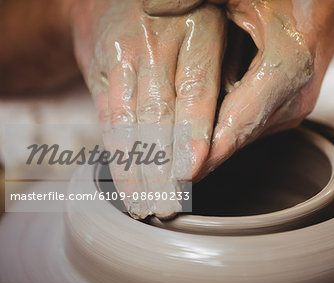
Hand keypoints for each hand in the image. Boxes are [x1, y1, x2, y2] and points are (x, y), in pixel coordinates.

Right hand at [70, 0, 225, 217]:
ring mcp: (124, 52)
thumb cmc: (184, 21)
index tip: (192, 172)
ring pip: (129, 120)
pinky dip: (116, 153)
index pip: (196, 90)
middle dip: (163, 164)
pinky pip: (108, 116)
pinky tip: (125, 182)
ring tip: (146, 204)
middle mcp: (158, 39)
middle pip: (160, 112)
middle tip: (170, 205)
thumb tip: (228, 139)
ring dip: (136, 168)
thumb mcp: (216, 33)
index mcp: (198, 29)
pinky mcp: (101, 66)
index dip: (192, 133)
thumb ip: (224, 77)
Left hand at [145, 0, 333, 178]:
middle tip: (165, 186)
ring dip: (206, 151)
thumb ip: (205, 2)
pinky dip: (219, 134)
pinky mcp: (286, 112)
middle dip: (198, 163)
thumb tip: (152, 7)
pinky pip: (247, 128)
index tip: (176, 177)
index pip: (236, 123)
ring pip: (239, 137)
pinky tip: (191, 138)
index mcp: (287, 67)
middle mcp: (292, 99)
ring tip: (169, 170)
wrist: (331, 8)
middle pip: (235, 139)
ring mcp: (292, 110)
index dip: (204, 153)